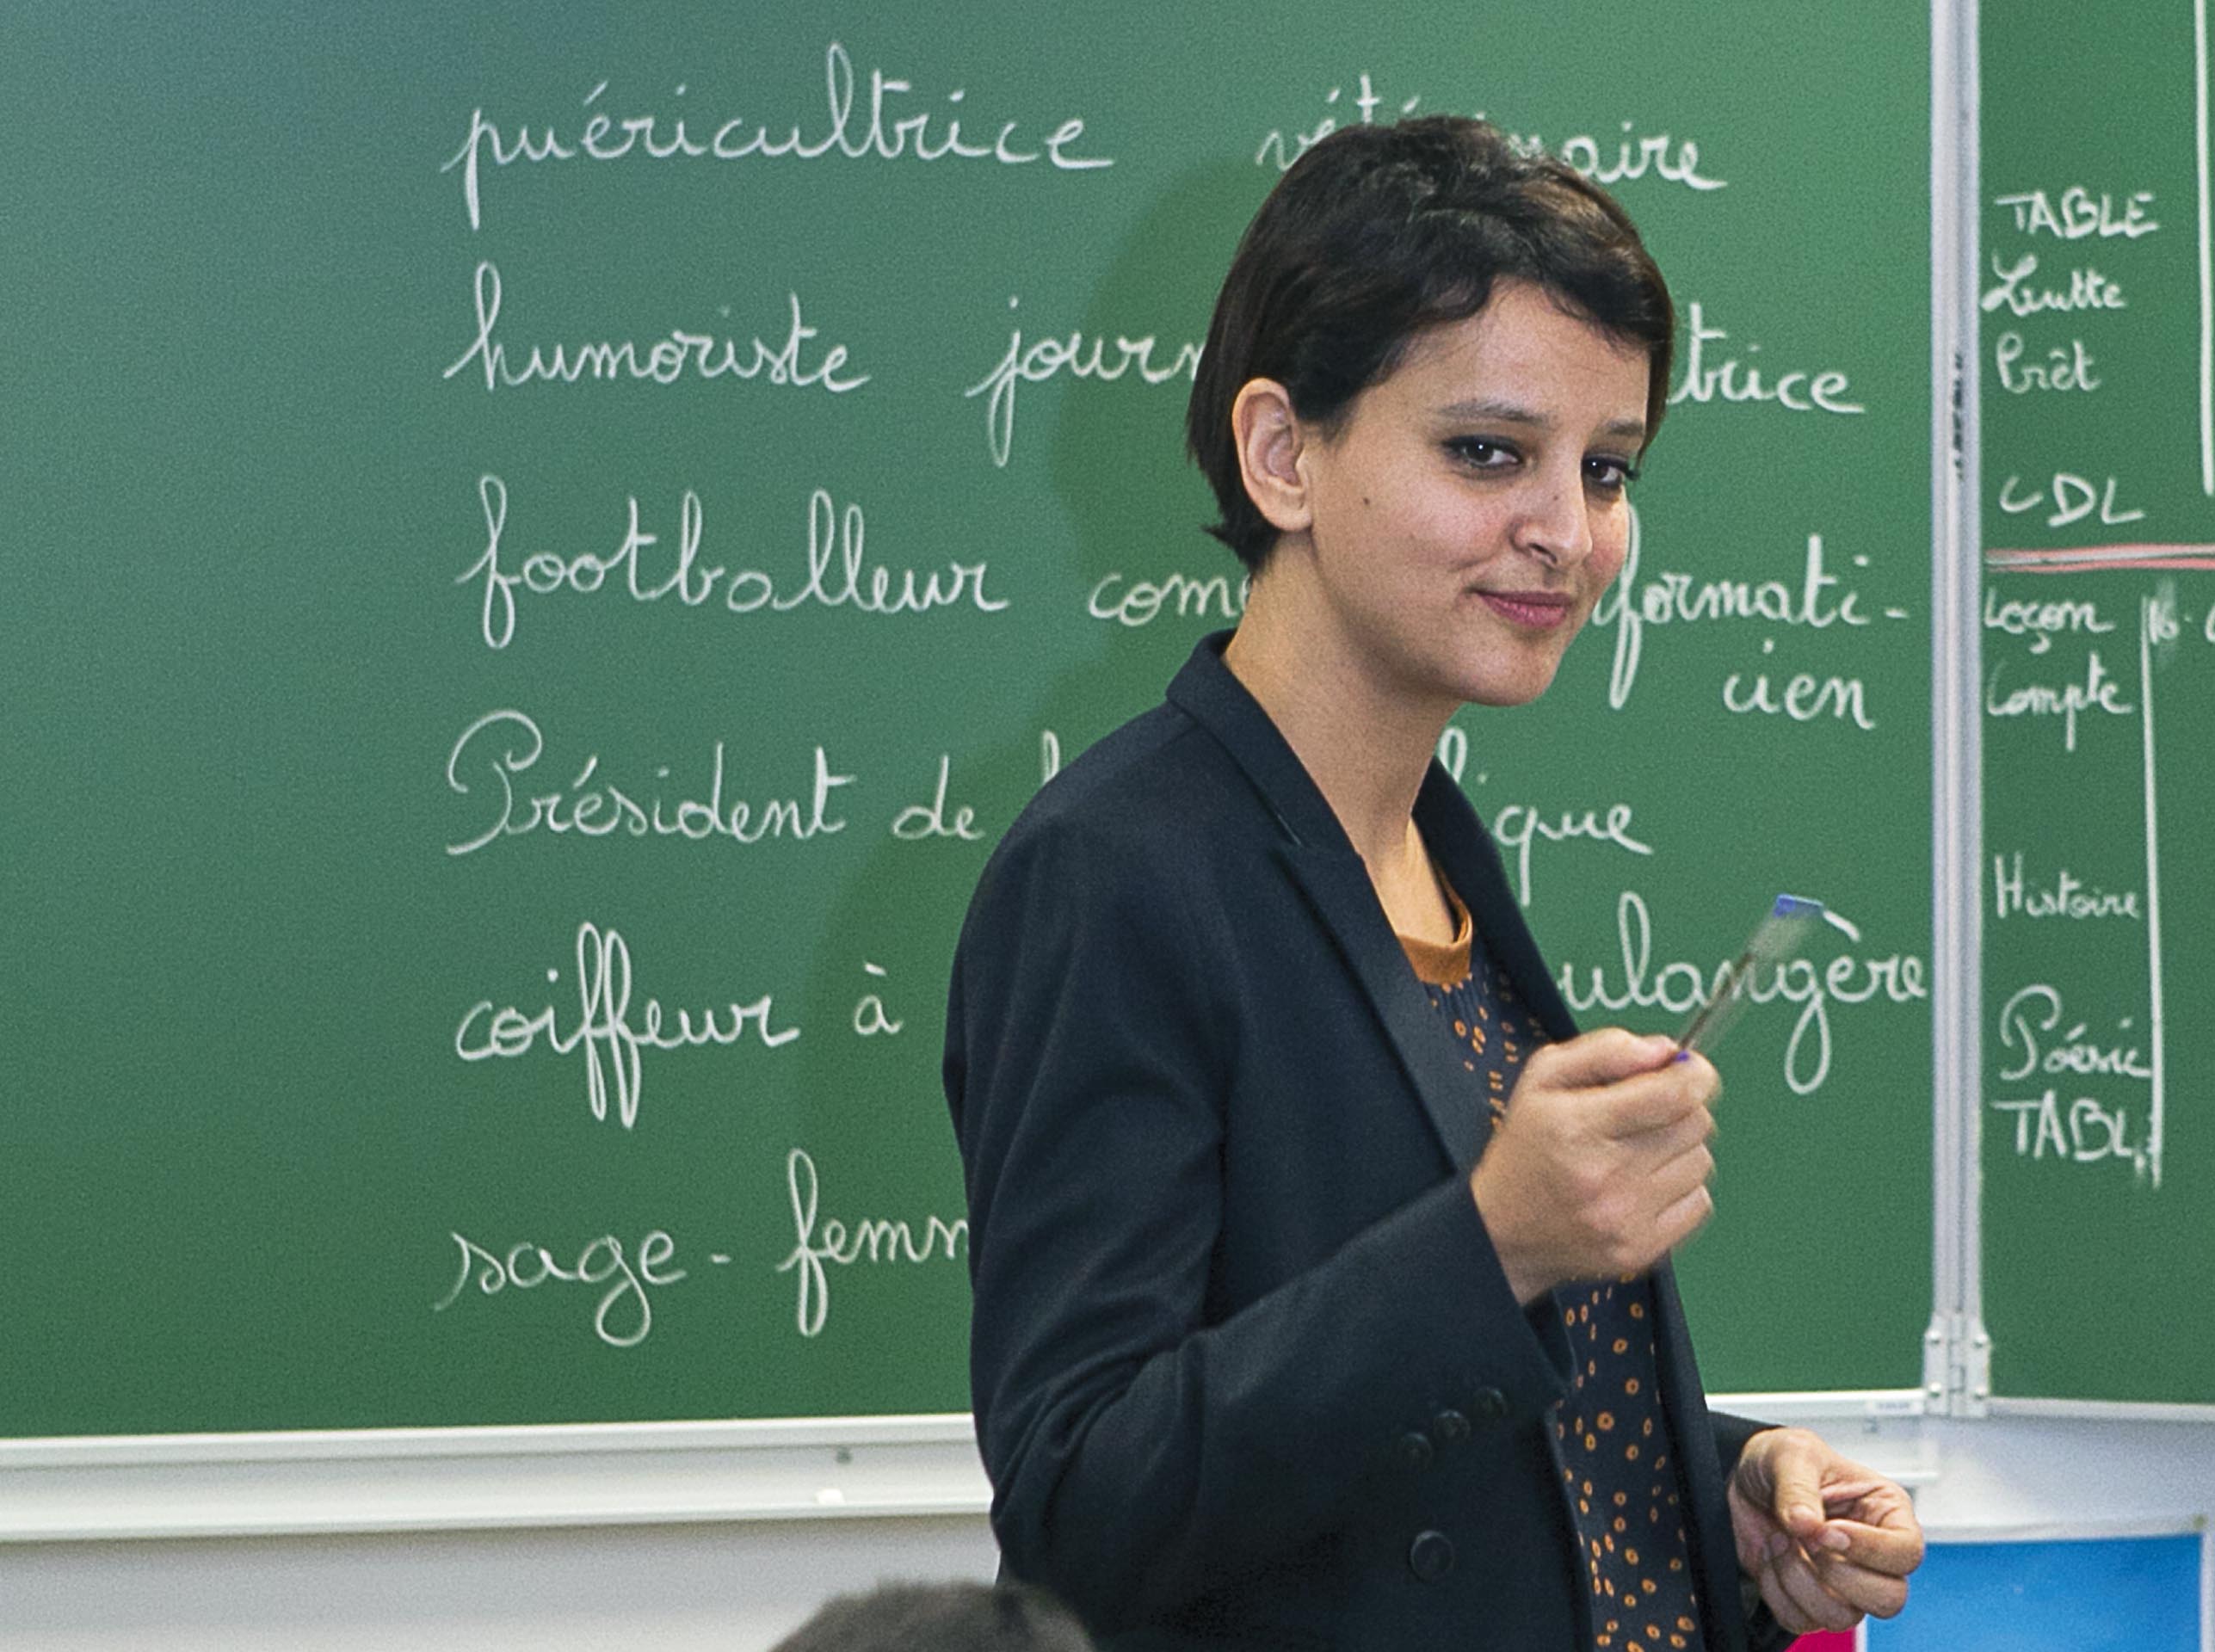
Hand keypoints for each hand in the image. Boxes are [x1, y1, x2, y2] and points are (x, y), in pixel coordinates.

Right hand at [1468, 1028, 1716, 1302]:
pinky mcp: (1642, 1249)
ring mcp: (1626, 1217)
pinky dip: (1681, 1189)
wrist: (1502, 1232)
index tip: (1692, 1069)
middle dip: (1681, 1108)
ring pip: (1701, 1162)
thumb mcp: (1542, 1080)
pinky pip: (1699, 1203)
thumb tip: (1666, 1051)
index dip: (1696, 1074)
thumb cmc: (1526, 1149)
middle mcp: (1605, 1175)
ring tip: (1639, 1153)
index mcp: (1578, 1126)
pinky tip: (1646, 1185)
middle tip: (1650, 1113)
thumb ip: (1605, 1050)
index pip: (1674, 1095)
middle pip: (1695, 1124)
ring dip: (1680, 1150)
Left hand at [1728, 1427, 1923, 1634]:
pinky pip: (1801, 1621)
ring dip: (1800, 1581)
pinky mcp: (1810, 1599)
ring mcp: (1843, 1583)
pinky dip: (1776, 1592)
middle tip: (1805, 1539)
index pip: (1907, 1552)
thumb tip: (1807, 1523)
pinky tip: (1770, 1555)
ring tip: (1780, 1541)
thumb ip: (1799, 1487)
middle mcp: (1871, 1555)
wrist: (1743, 1481)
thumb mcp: (1791, 1453)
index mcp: (1885, 1513)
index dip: (1870, 1549)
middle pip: (1889, 1599)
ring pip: (1844, 1617)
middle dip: (1838, 1574)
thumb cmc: (1782, 1461)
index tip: (1828, 1530)